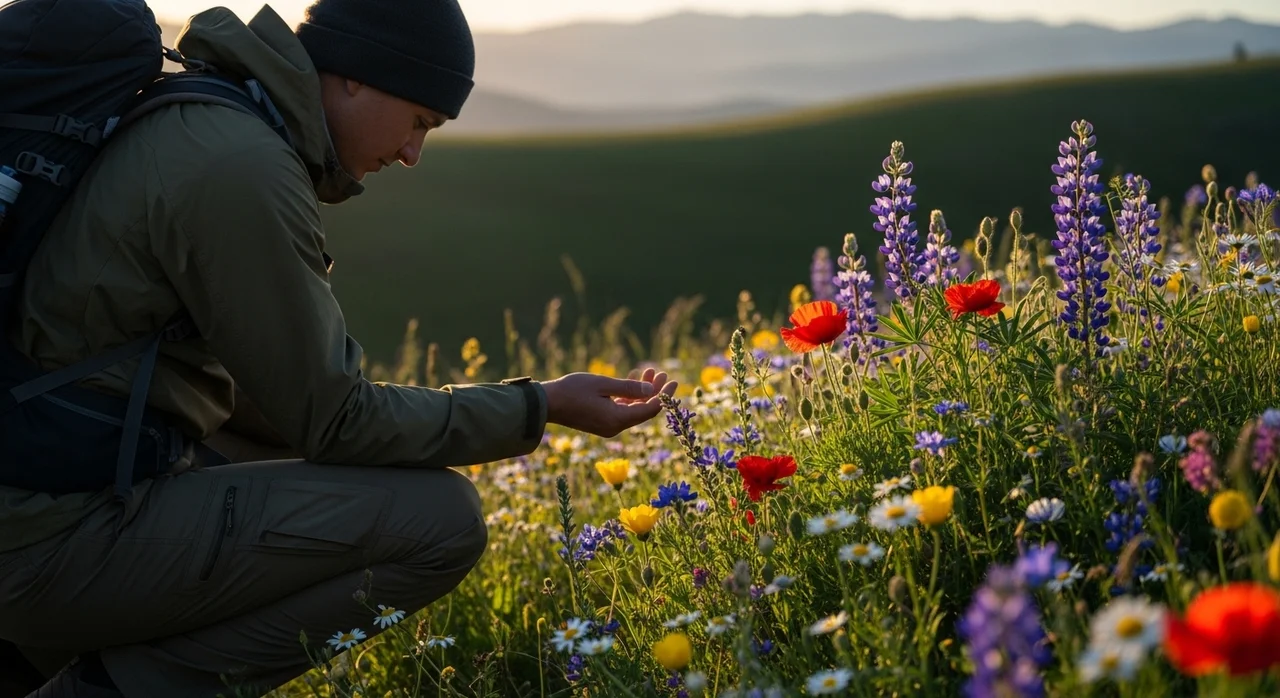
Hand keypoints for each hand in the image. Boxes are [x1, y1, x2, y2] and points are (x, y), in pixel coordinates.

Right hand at [540, 367, 677, 437]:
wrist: (546, 403)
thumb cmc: (572, 391)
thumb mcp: (603, 384)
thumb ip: (628, 388)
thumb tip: (650, 390)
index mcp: (617, 420)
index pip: (649, 410)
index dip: (664, 396)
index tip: (673, 380)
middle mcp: (615, 427)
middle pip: (643, 410)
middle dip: (654, 391)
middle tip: (663, 374)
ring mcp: (607, 426)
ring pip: (633, 410)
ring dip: (642, 392)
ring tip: (649, 371)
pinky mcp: (600, 422)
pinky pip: (621, 410)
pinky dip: (629, 397)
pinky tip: (632, 381)